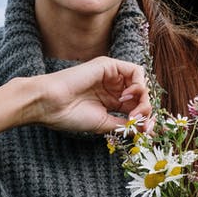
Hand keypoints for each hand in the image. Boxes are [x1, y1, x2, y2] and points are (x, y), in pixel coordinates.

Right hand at [37, 56, 151, 133]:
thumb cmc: (71, 116)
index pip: (137, 105)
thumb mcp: (104, 124)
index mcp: (111, 100)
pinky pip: (135, 70)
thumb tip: (144, 129)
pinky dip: (138, 84)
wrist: (51, 104)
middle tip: (140, 122)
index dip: (146, 117)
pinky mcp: (109, 65)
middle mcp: (113, 86)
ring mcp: (111, 75)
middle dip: (146, 109)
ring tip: (133, 112)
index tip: (146, 131)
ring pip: (141, 82)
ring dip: (143, 98)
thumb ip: (125, 125)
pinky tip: (127, 96)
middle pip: (142, 94)